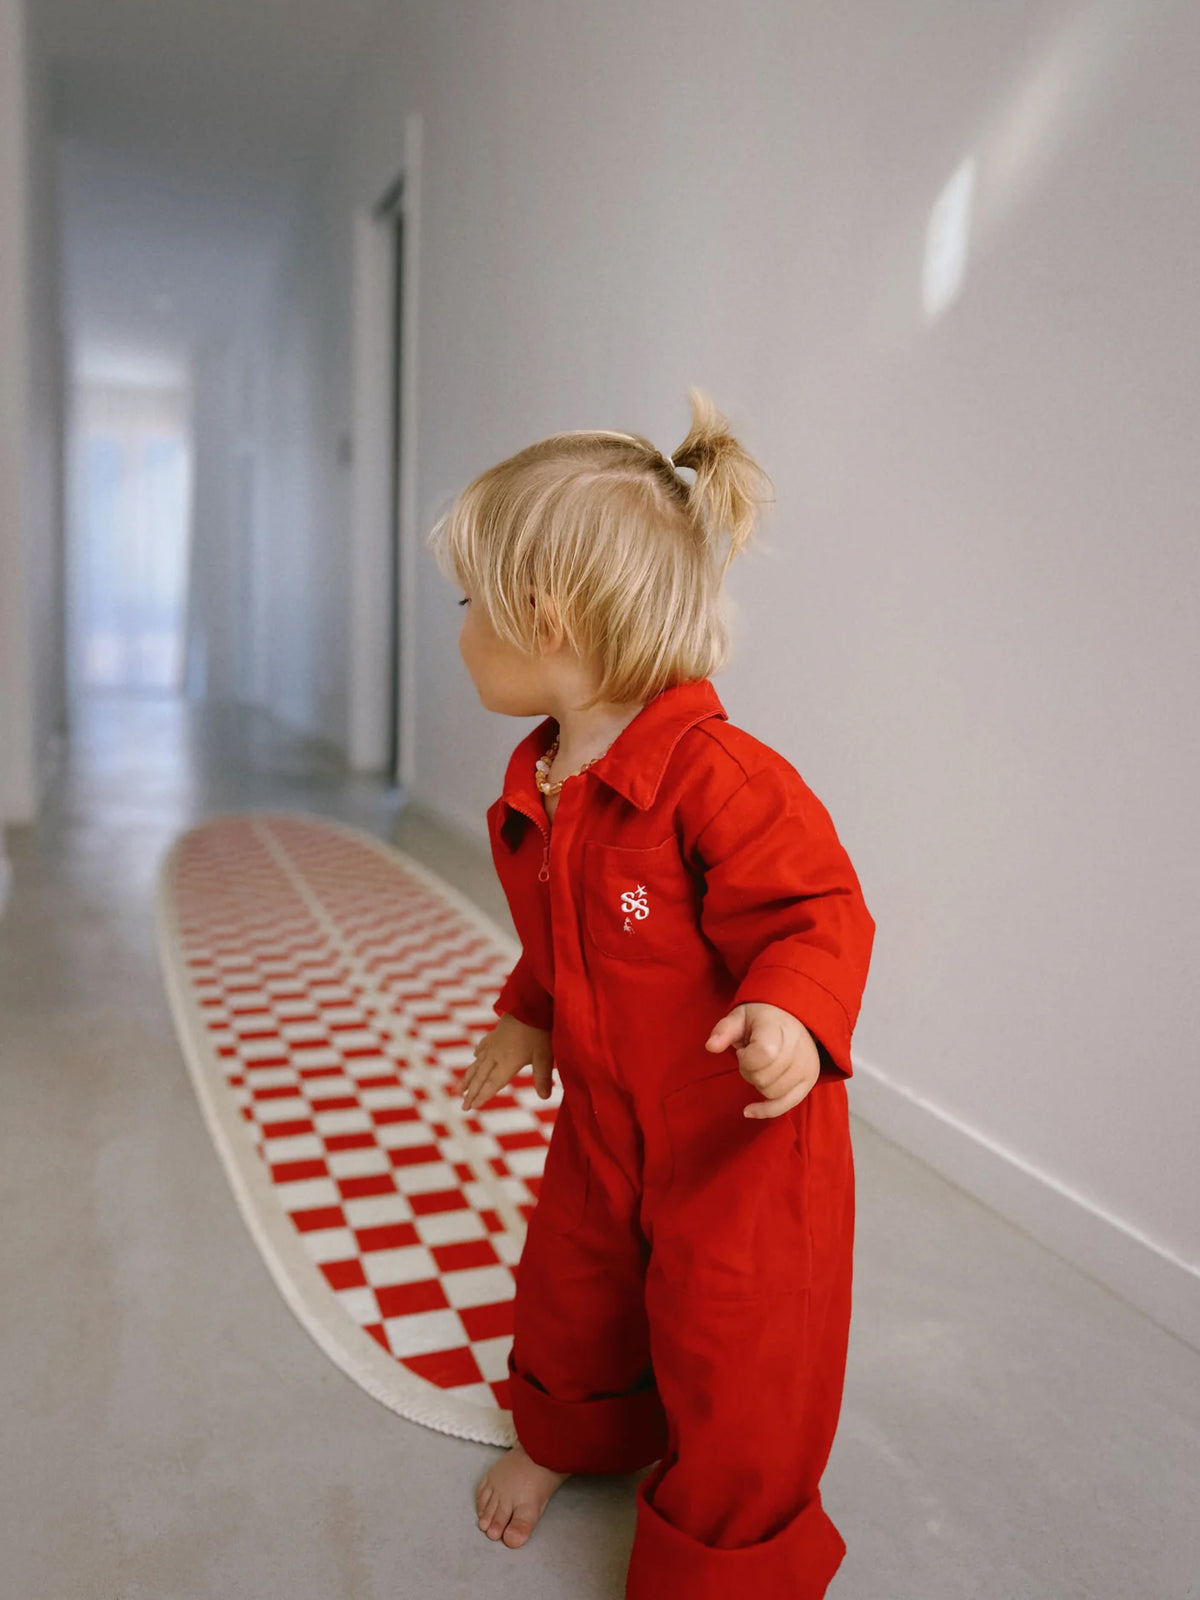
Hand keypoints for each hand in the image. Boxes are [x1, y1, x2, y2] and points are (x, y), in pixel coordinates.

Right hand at [460, 1013, 554, 1111]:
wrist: (529, 1002)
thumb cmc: (539, 1030)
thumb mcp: (545, 1055)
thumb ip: (543, 1077)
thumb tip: (544, 1097)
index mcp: (506, 1063)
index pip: (491, 1084)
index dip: (481, 1096)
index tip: (471, 1107)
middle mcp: (496, 1055)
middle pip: (480, 1077)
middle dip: (471, 1092)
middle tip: (463, 1107)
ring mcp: (494, 1043)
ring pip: (478, 1063)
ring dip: (468, 1077)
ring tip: (459, 1088)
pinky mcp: (496, 1033)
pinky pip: (483, 1046)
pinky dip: (478, 1054)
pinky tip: (475, 1055)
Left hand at [704, 1001, 820, 1118]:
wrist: (792, 1018)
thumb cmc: (761, 1019)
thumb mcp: (739, 1017)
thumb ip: (724, 1030)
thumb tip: (710, 1046)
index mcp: (780, 1029)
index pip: (763, 1056)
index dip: (746, 1058)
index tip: (745, 1048)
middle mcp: (798, 1048)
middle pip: (764, 1078)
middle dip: (749, 1071)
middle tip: (751, 1056)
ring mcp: (807, 1066)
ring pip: (772, 1092)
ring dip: (758, 1084)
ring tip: (761, 1065)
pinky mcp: (809, 1081)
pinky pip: (786, 1105)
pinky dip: (766, 1110)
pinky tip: (749, 1110)